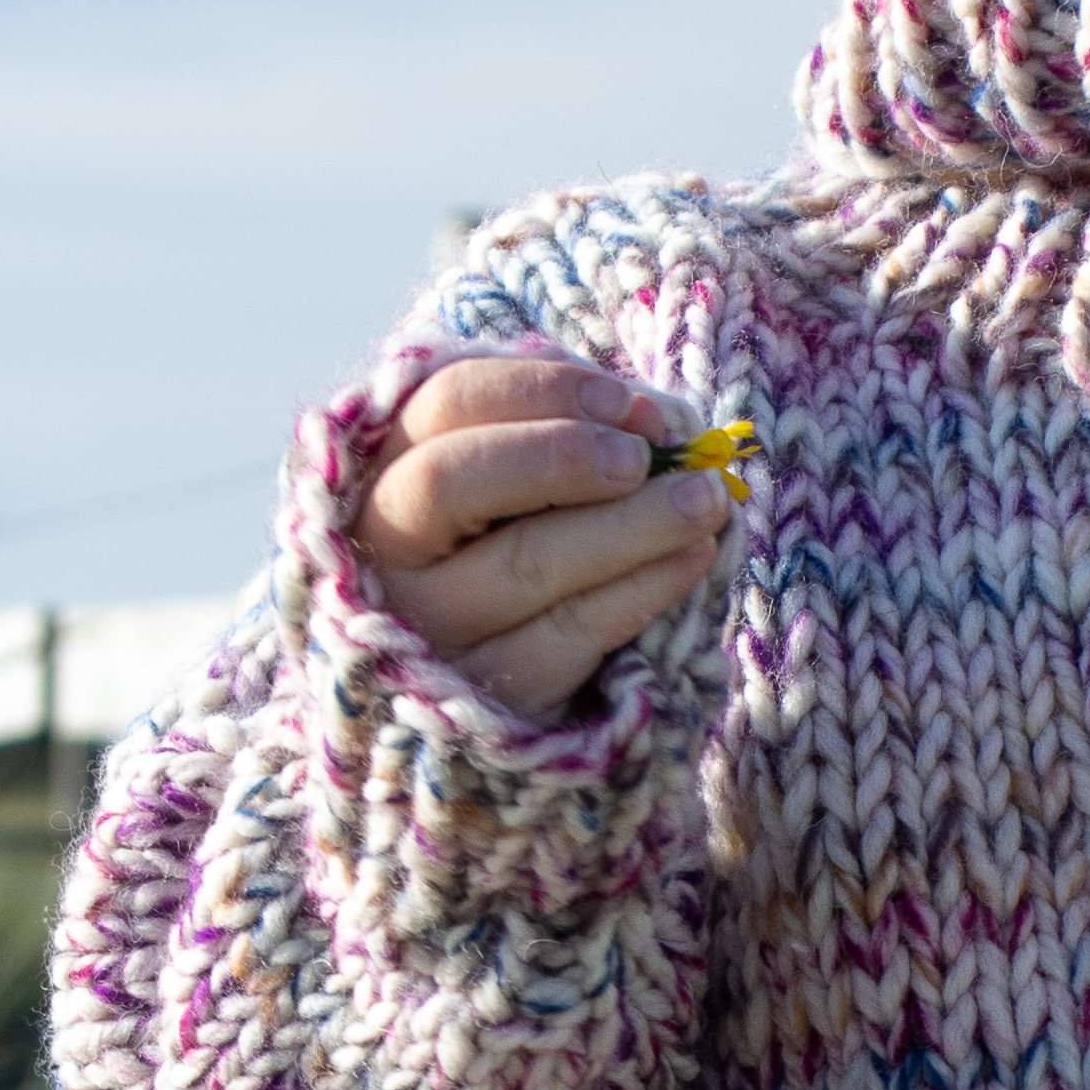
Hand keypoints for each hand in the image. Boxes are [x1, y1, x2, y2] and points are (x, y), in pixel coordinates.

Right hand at [354, 350, 735, 718]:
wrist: (479, 691)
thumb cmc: (509, 550)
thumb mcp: (515, 479)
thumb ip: (565, 431)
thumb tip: (658, 419)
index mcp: (384, 469)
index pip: (447, 404)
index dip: (543, 391)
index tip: (628, 405)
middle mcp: (386, 552)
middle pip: (452, 482)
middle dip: (560, 455)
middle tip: (645, 458)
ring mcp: (427, 631)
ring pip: (523, 564)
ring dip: (629, 525)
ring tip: (704, 502)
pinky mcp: (484, 698)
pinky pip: (566, 638)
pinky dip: (638, 591)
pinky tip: (690, 559)